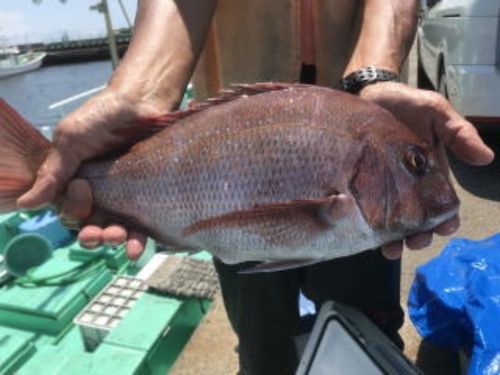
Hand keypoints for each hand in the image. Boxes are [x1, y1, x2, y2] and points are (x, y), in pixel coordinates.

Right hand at [17, 89, 160, 259]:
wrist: (142, 102)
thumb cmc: (102, 116)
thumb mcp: (71, 140)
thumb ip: (53, 172)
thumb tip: (26, 204)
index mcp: (76, 181)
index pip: (70, 211)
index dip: (74, 209)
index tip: (82, 187)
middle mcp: (101, 193)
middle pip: (93, 226)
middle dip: (95, 236)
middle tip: (103, 234)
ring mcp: (126, 196)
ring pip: (116, 230)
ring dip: (115, 240)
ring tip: (122, 241)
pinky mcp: (149, 196)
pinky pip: (142, 224)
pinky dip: (137, 240)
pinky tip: (136, 249)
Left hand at [359, 81, 493, 258]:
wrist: (368, 93)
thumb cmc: (406, 103)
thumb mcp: (436, 113)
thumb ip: (458, 133)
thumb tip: (486, 158)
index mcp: (431, 175)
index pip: (443, 206)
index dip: (446, 221)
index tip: (444, 228)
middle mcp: (408, 186)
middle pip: (417, 221)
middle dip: (419, 236)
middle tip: (412, 243)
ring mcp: (382, 187)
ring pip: (391, 221)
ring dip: (393, 239)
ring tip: (389, 250)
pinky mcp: (360, 184)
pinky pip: (364, 209)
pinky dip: (364, 224)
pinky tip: (361, 234)